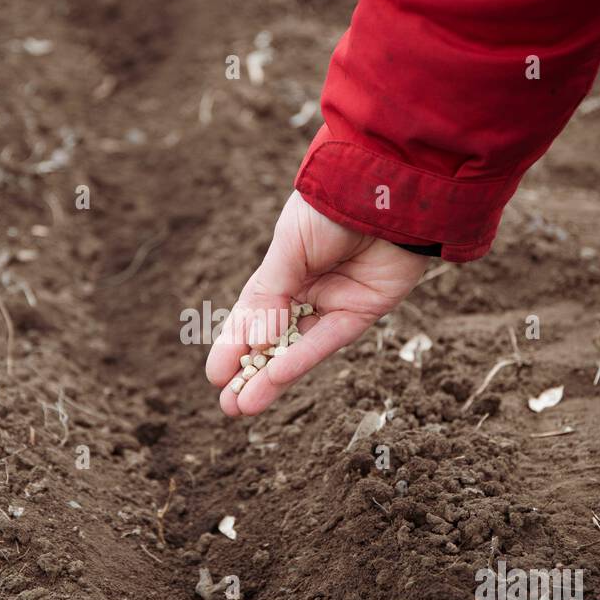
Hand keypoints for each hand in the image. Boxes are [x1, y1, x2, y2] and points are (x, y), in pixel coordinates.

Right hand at [206, 191, 430, 416]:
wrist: (383, 192)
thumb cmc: (328, 209)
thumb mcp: (287, 247)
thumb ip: (270, 294)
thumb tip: (252, 342)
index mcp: (283, 269)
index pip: (251, 314)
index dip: (233, 345)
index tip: (215, 376)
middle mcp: (307, 289)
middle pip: (273, 340)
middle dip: (249, 373)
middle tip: (227, 406)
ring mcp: (335, 303)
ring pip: (297, 348)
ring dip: (272, 379)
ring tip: (244, 407)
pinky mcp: (363, 311)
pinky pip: (327, 341)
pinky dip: (302, 359)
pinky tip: (277, 378)